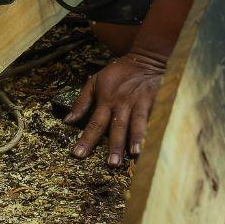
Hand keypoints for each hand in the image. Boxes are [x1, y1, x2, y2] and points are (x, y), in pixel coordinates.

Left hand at [65, 50, 164, 165]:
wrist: (145, 59)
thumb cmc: (118, 73)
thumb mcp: (94, 82)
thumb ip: (81, 102)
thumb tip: (67, 121)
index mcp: (106, 100)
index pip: (95, 123)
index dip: (87, 139)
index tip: (78, 155)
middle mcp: (123, 103)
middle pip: (117, 127)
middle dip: (115, 146)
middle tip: (112, 164)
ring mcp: (141, 103)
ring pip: (138, 123)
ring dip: (136, 138)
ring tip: (135, 153)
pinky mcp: (156, 101)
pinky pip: (156, 117)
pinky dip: (156, 130)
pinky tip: (156, 141)